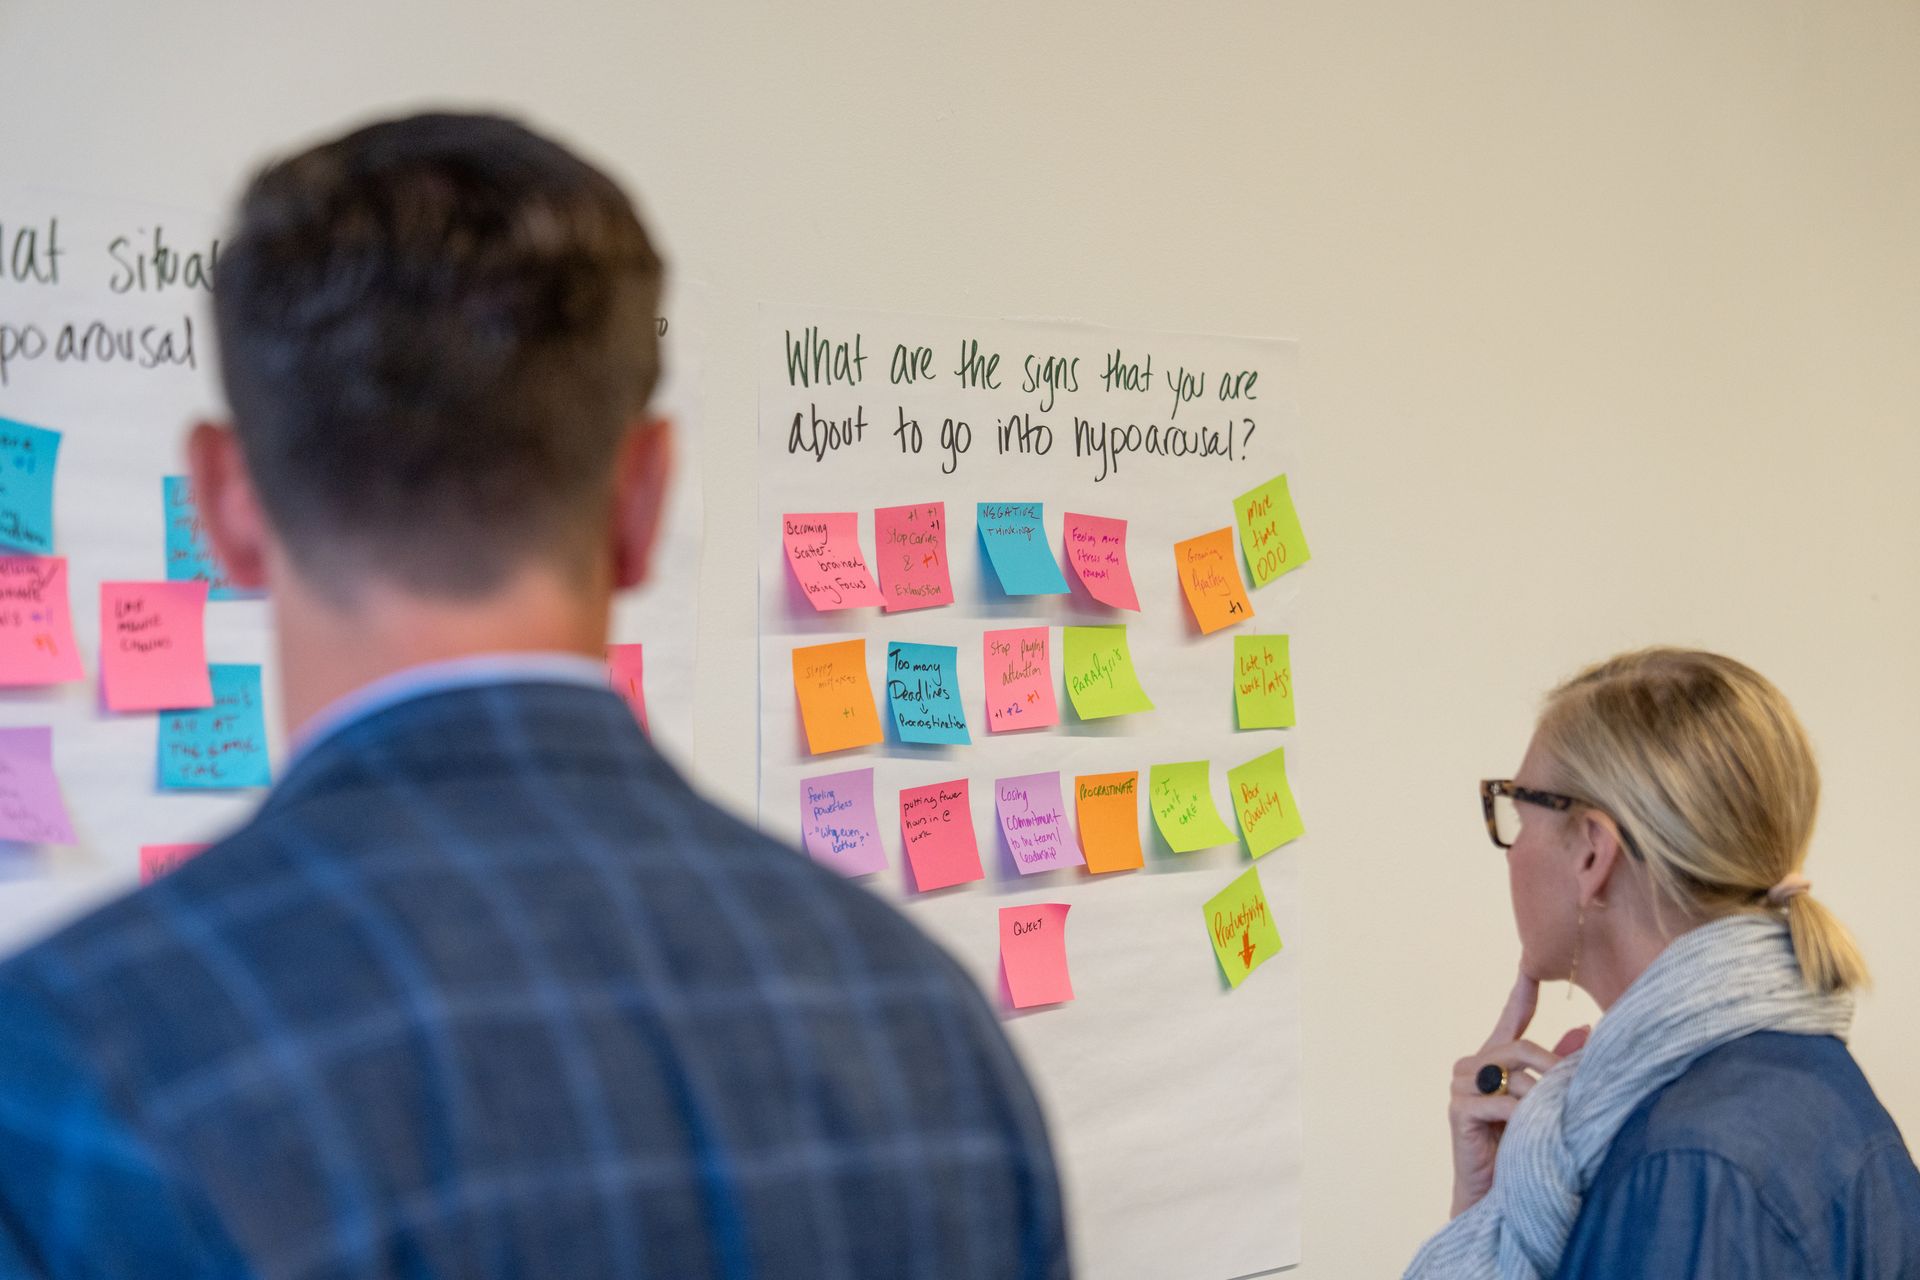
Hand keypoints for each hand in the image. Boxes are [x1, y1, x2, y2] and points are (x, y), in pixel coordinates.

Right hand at [1447, 972, 1589, 1217]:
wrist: (1497, 1196)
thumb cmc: (1522, 1148)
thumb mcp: (1546, 1102)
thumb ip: (1559, 1067)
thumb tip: (1587, 1032)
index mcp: (1492, 1060)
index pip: (1510, 1018)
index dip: (1521, 993)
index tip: (1529, 966)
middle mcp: (1471, 1067)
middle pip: (1518, 1046)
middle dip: (1551, 1064)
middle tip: (1575, 1084)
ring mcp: (1461, 1087)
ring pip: (1512, 1072)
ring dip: (1541, 1096)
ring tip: (1556, 1117)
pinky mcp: (1459, 1110)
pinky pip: (1501, 1101)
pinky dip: (1523, 1115)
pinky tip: (1531, 1129)